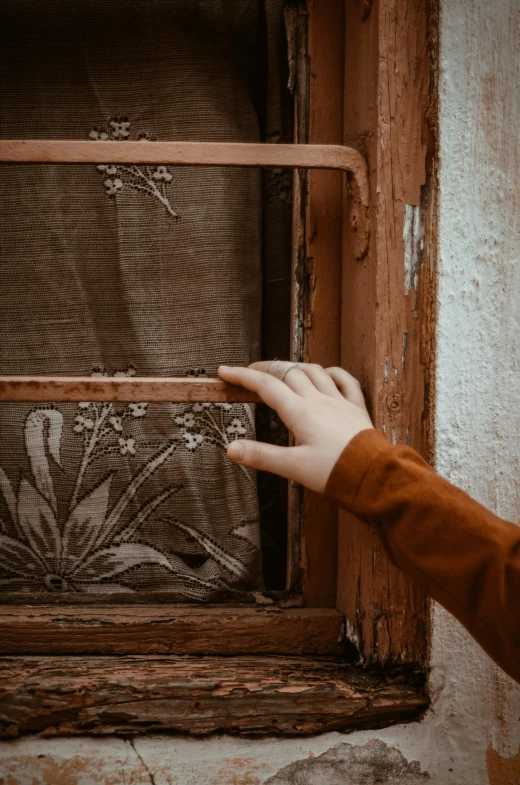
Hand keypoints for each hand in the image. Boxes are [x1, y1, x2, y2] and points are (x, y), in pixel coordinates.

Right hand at [217, 361, 373, 493]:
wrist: (372, 475)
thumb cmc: (334, 472)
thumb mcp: (292, 468)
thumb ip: (261, 456)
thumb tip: (231, 448)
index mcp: (300, 412)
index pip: (265, 386)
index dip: (242, 377)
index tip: (224, 371)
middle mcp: (318, 400)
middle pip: (287, 373)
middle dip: (265, 369)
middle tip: (249, 373)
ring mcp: (339, 401)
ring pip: (314, 372)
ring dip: (295, 367)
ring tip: (282, 370)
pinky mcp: (356, 408)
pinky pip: (346, 381)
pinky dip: (332, 373)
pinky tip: (326, 374)